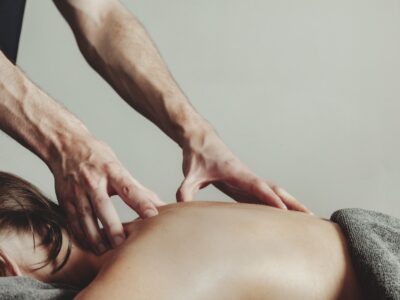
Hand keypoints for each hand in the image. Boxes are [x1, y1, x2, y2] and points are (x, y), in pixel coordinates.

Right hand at [49, 134, 164, 254]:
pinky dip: (80, 235)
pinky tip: (88, 245)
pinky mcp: (64, 198)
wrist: (65, 146)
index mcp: (111, 171)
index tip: (153, 216)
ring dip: (95, 236)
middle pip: (103, 206)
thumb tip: (160, 205)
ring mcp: (77, 190)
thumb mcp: (119, 167)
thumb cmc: (98, 157)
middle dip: (112, 227)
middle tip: (122, 244)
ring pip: (85, 217)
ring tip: (105, 251)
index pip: (129, 189)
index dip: (141, 203)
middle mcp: (93, 181)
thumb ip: (138, 189)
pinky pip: (72, 220)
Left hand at [176, 129, 309, 212]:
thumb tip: (182, 208)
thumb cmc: (197, 154)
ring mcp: (247, 180)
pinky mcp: (244, 183)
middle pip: (274, 189)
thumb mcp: (189, 174)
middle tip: (311, 217)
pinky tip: (284, 216)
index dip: (270, 199)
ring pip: (274, 192)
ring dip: (291, 203)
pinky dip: (278, 203)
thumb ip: (186, 192)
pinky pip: (265, 195)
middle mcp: (246, 176)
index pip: (256, 186)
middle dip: (293, 203)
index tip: (285, 211)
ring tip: (308, 219)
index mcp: (236, 172)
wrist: (200, 139)